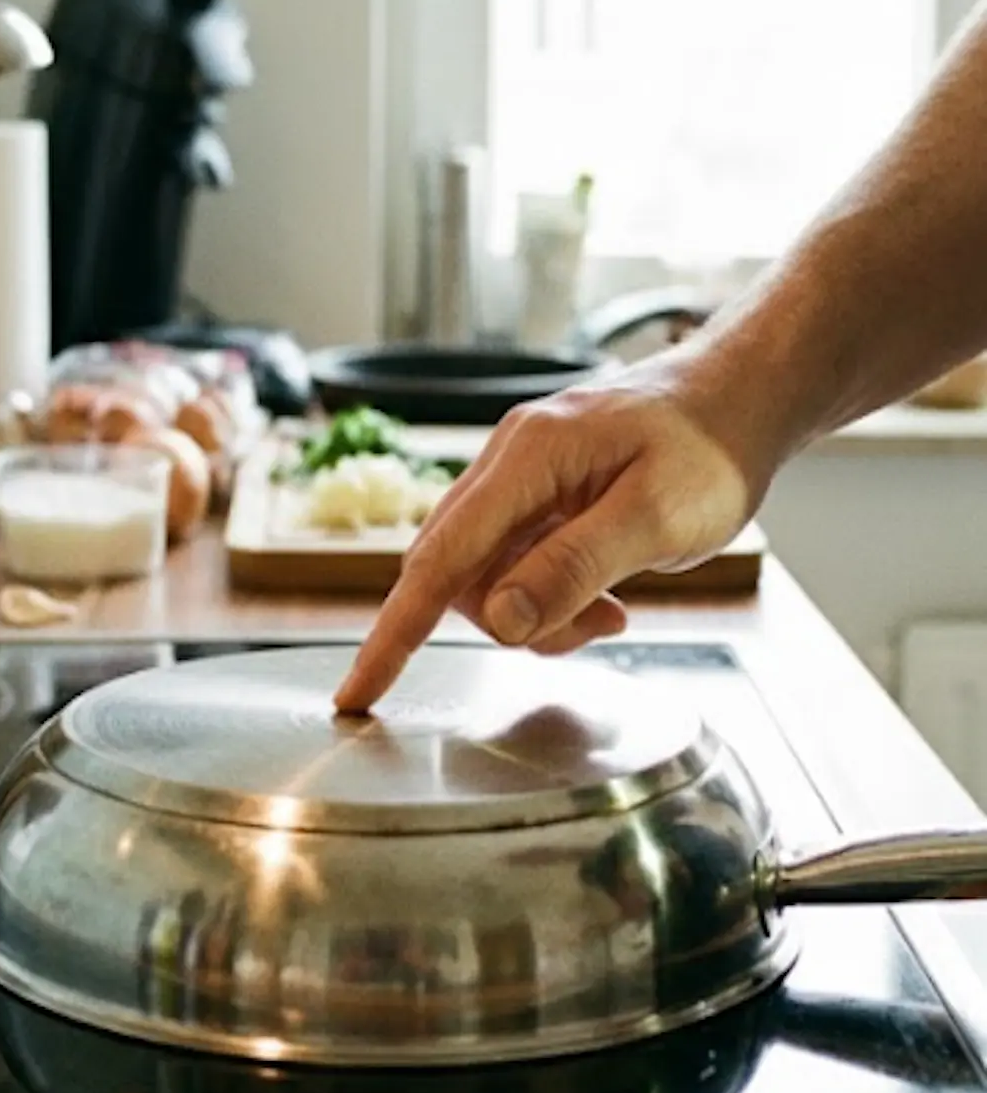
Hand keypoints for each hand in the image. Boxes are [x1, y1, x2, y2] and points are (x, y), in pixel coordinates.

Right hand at [334, 359, 767, 711]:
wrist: (735, 400)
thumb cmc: (708, 449)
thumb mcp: (656, 517)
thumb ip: (574, 567)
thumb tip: (502, 621)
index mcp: (526, 457)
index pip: (439, 558)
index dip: (393, 632)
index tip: (358, 692)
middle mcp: (504, 464)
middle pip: (456, 574)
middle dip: (510, 622)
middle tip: (596, 627)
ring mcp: (516, 480)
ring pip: (484, 576)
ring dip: (537, 612)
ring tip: (611, 611)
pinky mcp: (532, 497)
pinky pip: (511, 564)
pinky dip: (548, 596)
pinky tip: (602, 594)